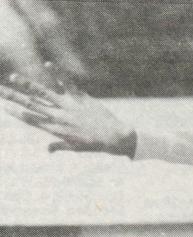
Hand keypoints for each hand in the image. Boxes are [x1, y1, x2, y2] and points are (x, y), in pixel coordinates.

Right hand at [0, 66, 135, 154]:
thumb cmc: (95, 144)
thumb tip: (47, 150)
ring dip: (27, 85)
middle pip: (31, 105)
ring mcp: (69, 106)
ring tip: (13, 77)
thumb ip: (59, 145)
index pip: (31, 119)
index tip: (4, 105)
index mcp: (56, 128)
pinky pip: (67, 83)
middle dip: (13, 97)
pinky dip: (57, 73)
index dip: (16, 112)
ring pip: (43, 93)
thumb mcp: (76, 147)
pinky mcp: (80, 98)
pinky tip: (47, 64)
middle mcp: (59, 116)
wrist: (115, 138)